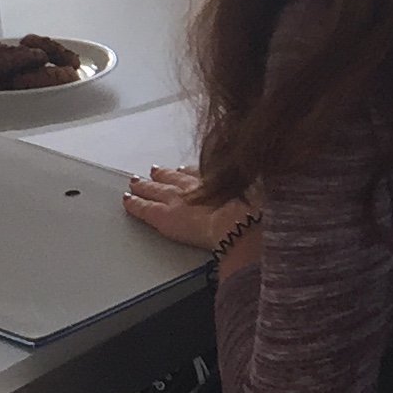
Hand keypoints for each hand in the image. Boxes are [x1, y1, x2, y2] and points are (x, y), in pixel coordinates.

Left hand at [122, 166, 248, 252]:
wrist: (239, 224)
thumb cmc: (252, 212)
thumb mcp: (259, 195)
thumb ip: (256, 193)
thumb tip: (266, 191)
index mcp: (217, 180)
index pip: (199, 173)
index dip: (189, 171)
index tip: (183, 168)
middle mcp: (194, 186)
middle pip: (174, 178)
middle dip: (164, 174)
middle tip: (154, 170)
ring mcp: (177, 199)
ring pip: (156, 190)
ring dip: (146, 185)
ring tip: (135, 182)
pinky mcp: (164, 215)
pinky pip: (144, 207)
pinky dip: (134, 203)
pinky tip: (126, 200)